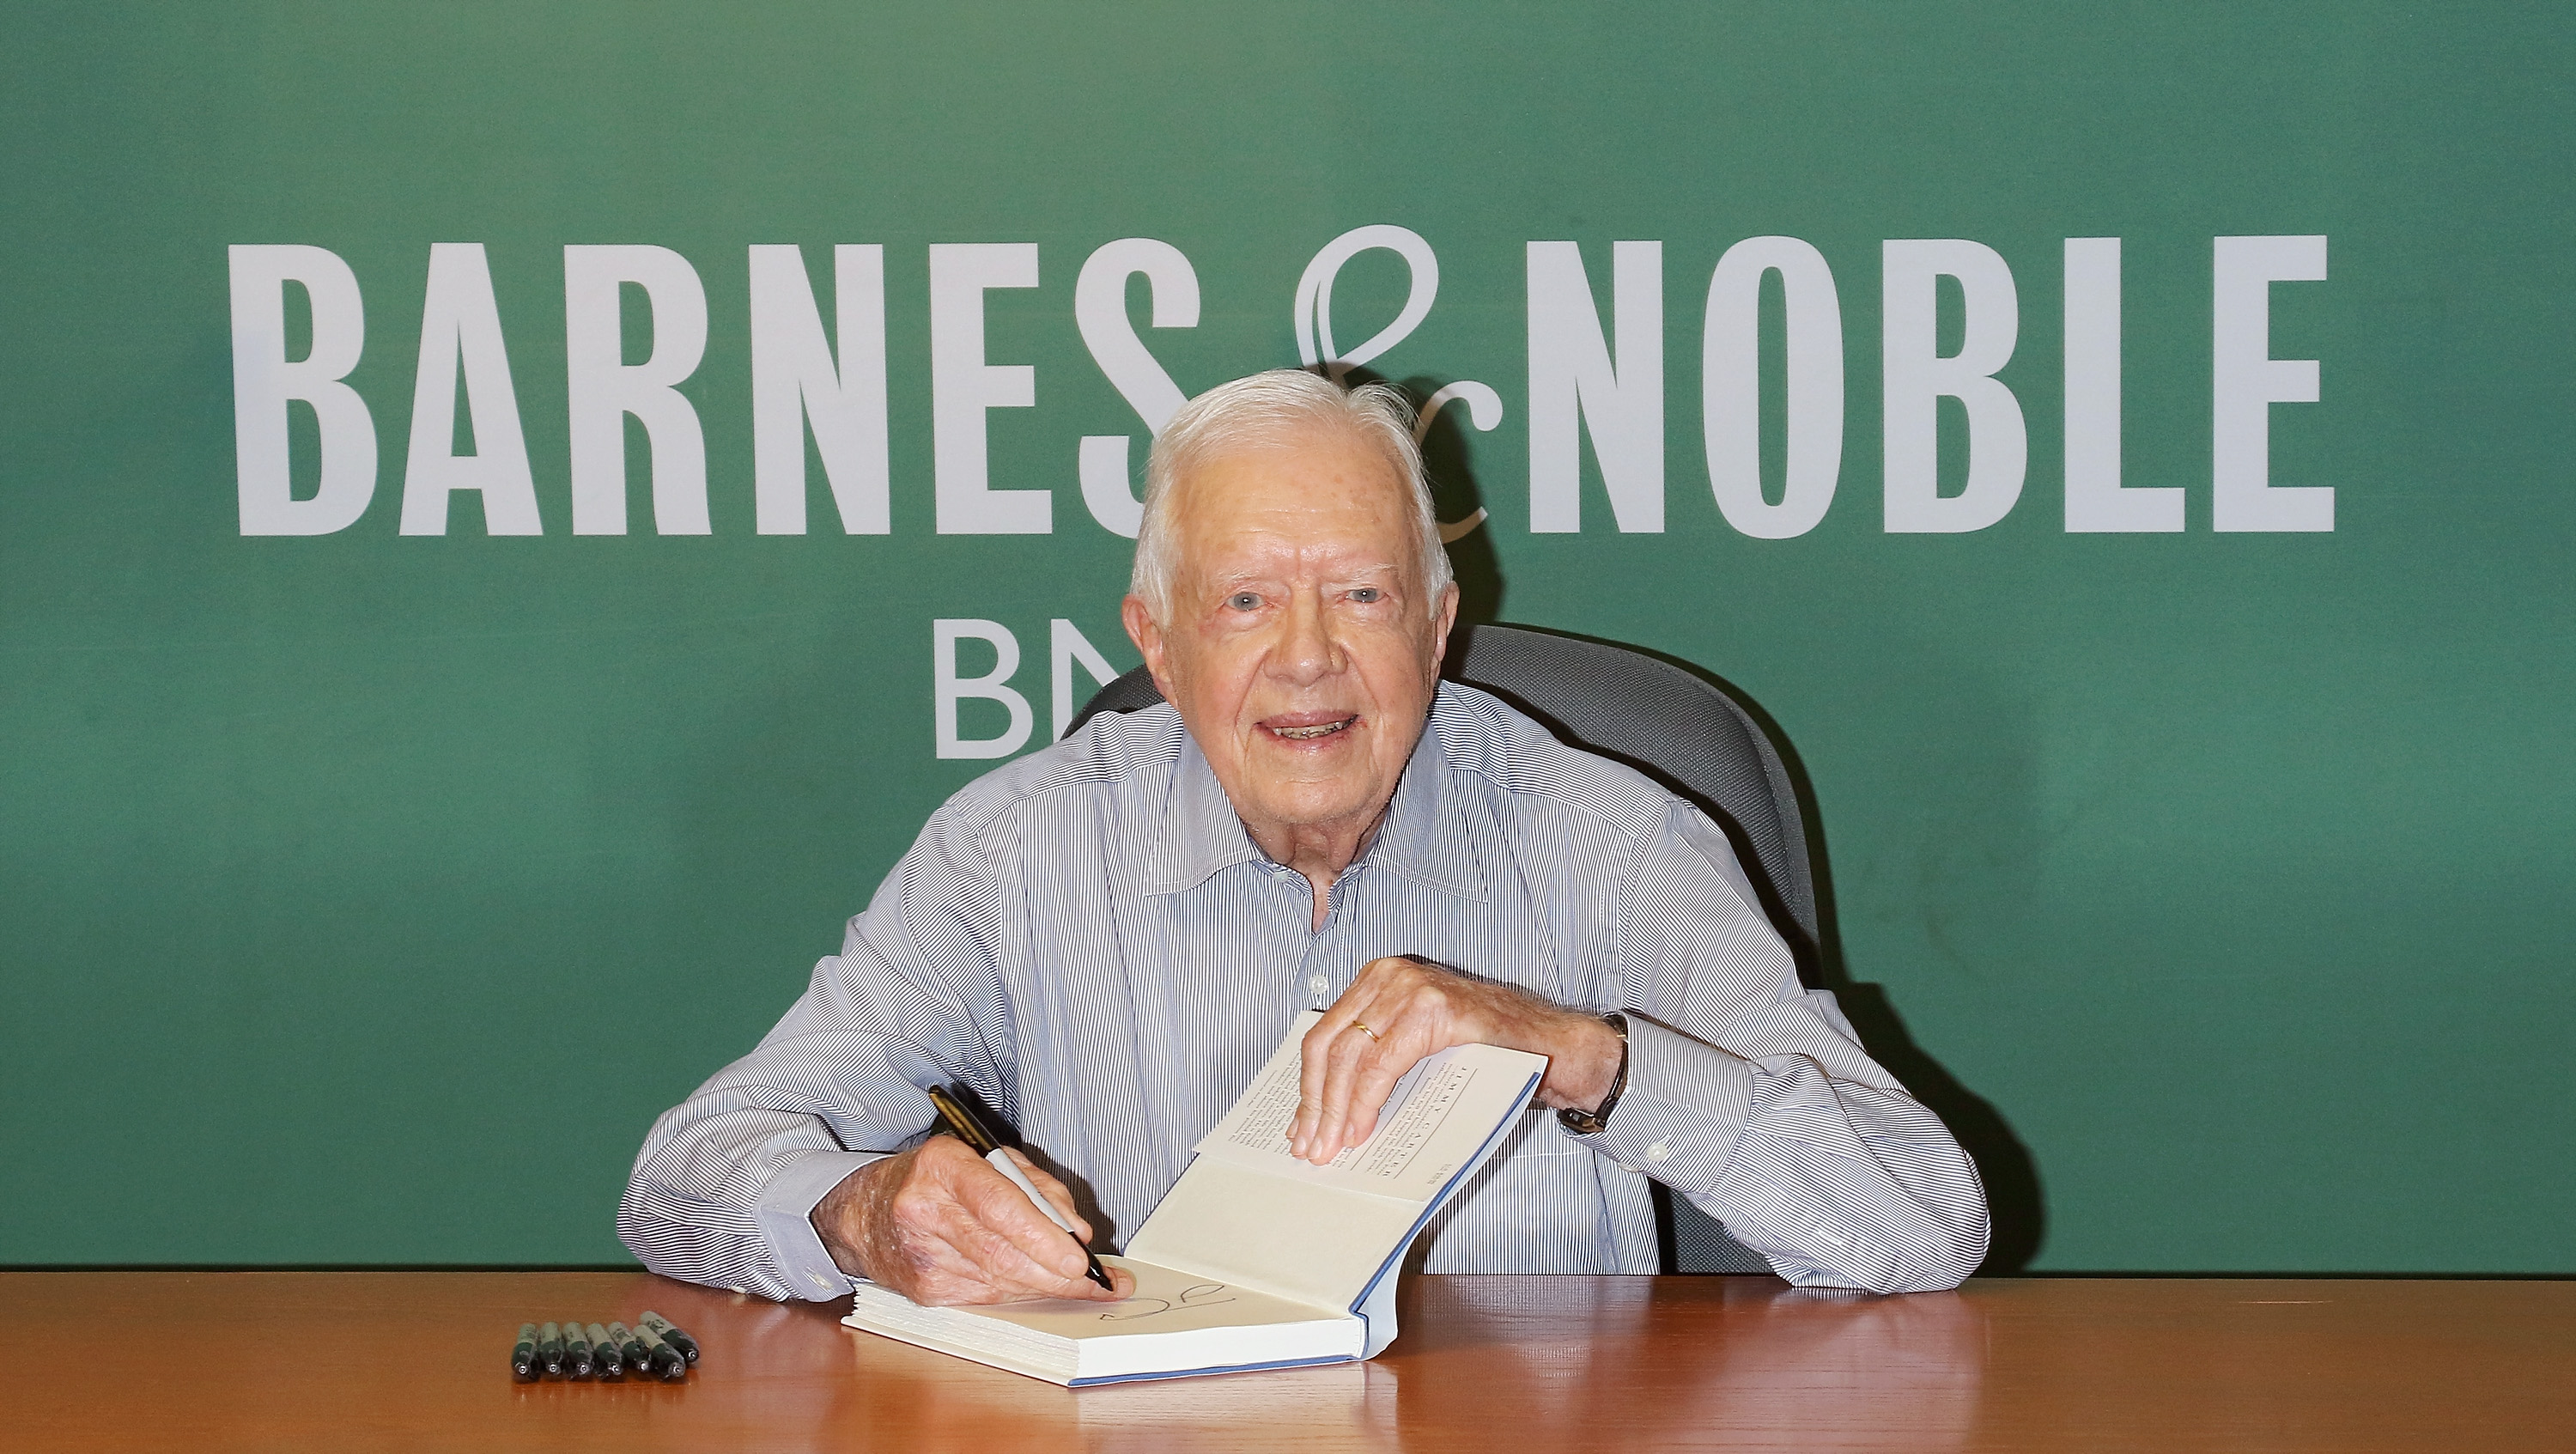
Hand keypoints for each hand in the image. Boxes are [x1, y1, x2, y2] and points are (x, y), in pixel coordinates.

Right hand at [810, 1137, 1135, 1304]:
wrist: (866, 1213)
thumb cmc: (937, 1179)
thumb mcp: (985, 1158)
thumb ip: (1035, 1186)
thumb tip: (1076, 1231)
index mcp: (941, 1164)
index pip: (998, 1204)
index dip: (1043, 1234)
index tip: (1079, 1256)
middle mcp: (923, 1209)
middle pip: (1002, 1253)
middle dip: (1055, 1273)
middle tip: (1094, 1281)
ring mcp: (919, 1255)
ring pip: (999, 1282)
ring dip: (1043, 1286)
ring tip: (1076, 1283)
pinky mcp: (922, 1290)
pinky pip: (986, 1297)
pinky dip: (1017, 1292)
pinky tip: (1033, 1284)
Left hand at [1289, 955, 1626, 1164]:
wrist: (1553, 1046)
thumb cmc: (1488, 1051)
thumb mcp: (1419, 1047)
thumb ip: (1378, 1061)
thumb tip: (1329, 1111)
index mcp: (1378, 980)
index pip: (1324, 1035)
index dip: (1308, 1086)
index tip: (1299, 1128)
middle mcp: (1389, 976)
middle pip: (1328, 1044)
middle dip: (1315, 1103)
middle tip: (1311, 1148)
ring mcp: (1411, 989)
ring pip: (1350, 1055)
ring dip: (1335, 1109)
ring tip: (1331, 1147)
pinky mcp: (1433, 1010)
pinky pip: (1382, 1063)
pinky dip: (1365, 1100)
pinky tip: (1359, 1129)